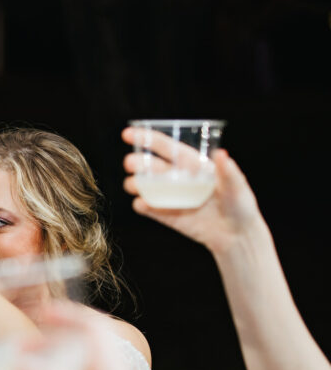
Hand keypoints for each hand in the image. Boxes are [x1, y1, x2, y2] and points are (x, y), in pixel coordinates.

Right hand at [122, 128, 263, 254]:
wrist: (237, 236)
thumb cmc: (241, 206)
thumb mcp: (238, 186)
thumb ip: (228, 172)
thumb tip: (222, 154)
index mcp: (193, 165)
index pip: (167, 148)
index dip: (147, 139)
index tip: (128, 134)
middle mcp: (178, 179)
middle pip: (152, 167)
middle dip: (138, 163)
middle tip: (130, 164)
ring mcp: (171, 198)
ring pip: (146, 187)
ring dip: (136, 184)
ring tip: (132, 185)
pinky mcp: (168, 216)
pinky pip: (150, 210)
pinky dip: (143, 206)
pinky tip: (141, 204)